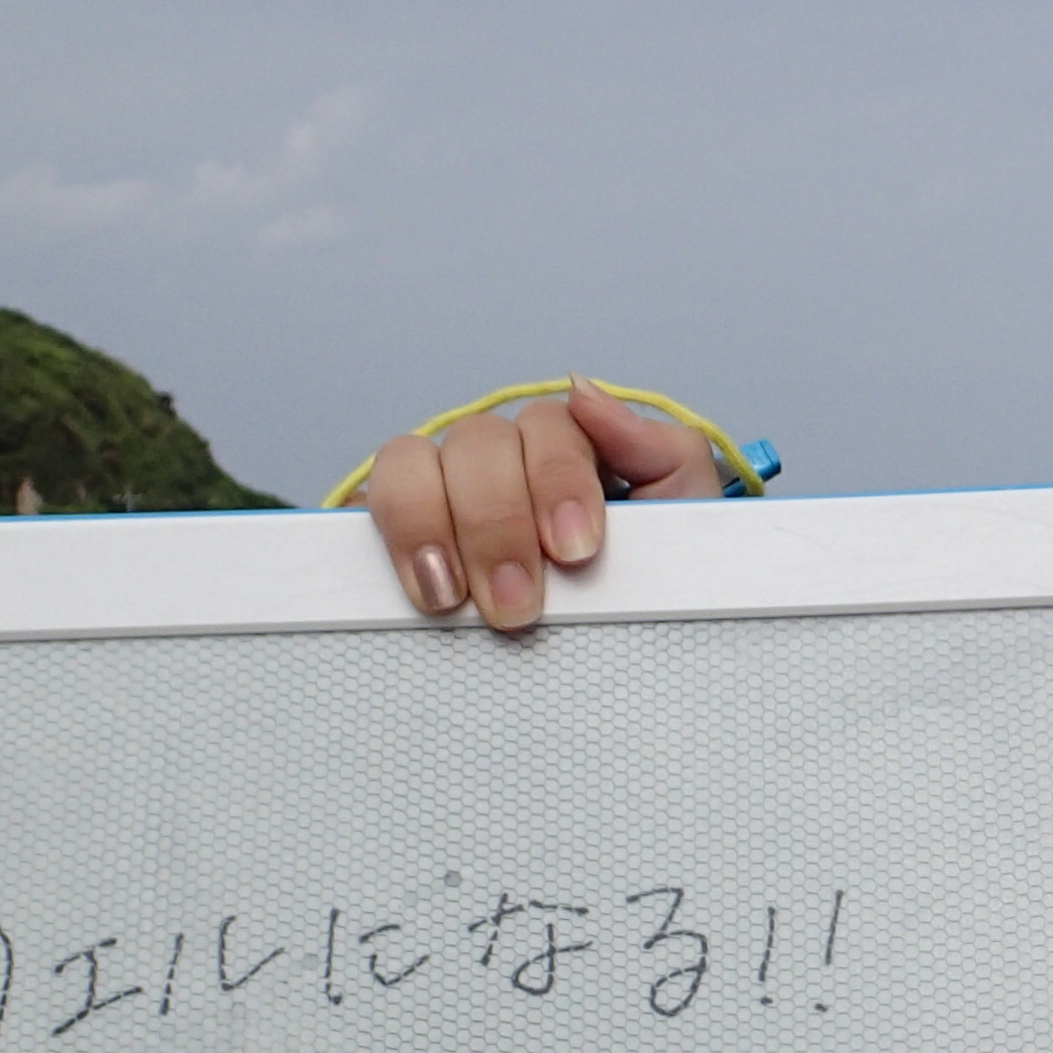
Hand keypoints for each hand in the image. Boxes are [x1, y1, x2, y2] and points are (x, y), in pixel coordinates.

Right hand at [359, 380, 724, 627]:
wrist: (623, 661)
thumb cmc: (654, 584)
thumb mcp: (682, 521)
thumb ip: (662, 453)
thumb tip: (586, 392)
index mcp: (567, 447)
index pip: (550, 426)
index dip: (557, 479)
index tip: (577, 551)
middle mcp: (499, 457)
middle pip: (477, 443)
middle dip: (496, 525)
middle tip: (519, 604)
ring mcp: (441, 489)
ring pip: (409, 461)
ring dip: (425, 525)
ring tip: (448, 598)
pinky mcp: (399, 530)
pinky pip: (370, 503)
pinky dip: (386, 534)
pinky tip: (411, 581)